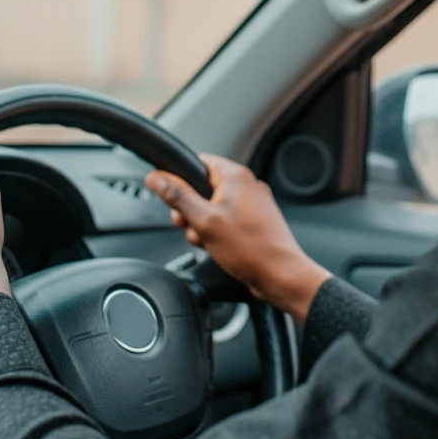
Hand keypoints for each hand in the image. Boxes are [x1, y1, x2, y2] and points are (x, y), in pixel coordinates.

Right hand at [145, 155, 330, 323]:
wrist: (279, 275)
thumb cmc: (250, 248)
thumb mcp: (204, 221)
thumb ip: (178, 197)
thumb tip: (157, 178)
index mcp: (236, 176)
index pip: (198, 163)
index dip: (181, 180)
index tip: (172, 196)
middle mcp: (247, 186)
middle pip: (203, 189)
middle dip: (191, 211)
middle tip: (192, 226)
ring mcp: (252, 205)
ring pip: (213, 208)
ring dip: (202, 226)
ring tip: (207, 241)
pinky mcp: (254, 222)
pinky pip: (226, 221)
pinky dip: (217, 233)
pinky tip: (217, 247)